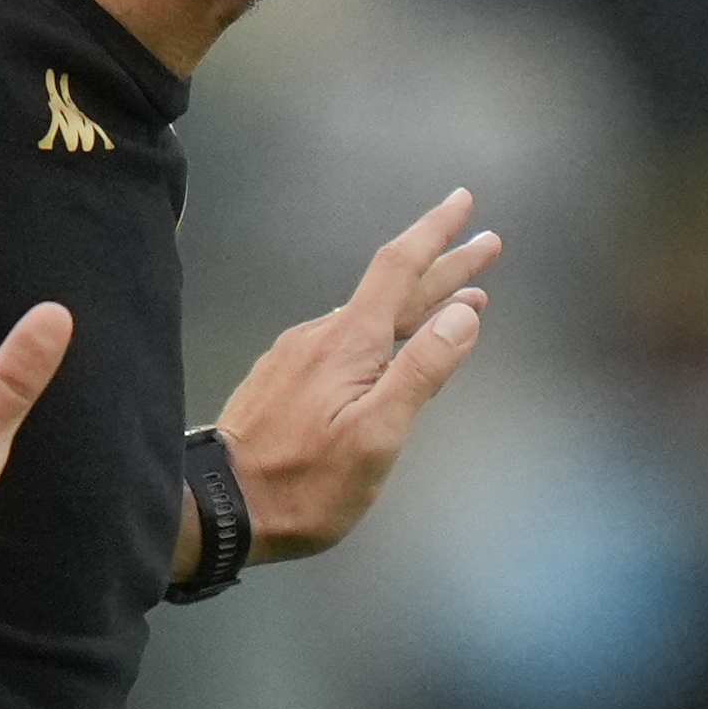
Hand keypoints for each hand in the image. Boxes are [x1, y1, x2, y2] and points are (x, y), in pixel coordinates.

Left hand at [212, 189, 499, 563]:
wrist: (220, 506)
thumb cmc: (305, 482)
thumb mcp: (377, 434)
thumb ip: (421, 370)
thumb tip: (464, 313)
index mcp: (348, 342)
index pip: (399, 269)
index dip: (435, 234)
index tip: (463, 202)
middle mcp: (321, 336)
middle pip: (391, 289)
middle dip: (444, 267)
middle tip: (487, 246)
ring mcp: (298, 356)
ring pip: (369, 317)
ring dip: (417, 303)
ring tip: (458, 300)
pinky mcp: (284, 379)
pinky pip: (345, 340)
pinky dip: (384, 331)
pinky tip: (392, 345)